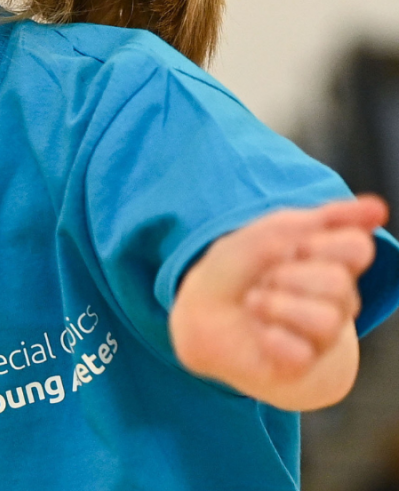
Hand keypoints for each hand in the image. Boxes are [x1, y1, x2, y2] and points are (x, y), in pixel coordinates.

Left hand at [169, 195, 386, 409]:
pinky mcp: (300, 366)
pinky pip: (301, 354)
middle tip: (265, 277)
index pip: (358, 247)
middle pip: (339, 283)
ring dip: (277, 304)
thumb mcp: (268, 232)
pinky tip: (259, 331)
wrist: (198, 312)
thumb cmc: (237, 269)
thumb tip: (377, 208)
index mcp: (332, 262)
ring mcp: (321, 336)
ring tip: (255, 303)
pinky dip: (271, 337)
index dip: (318, 244)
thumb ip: (322, 218)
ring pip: (326, 320)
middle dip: (289, 275)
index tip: (291, 247)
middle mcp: (336, 300)